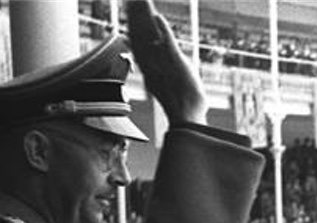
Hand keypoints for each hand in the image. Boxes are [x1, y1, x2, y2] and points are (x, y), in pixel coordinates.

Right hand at [127, 0, 206, 124]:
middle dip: (135, 16)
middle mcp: (152, 66)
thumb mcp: (167, 81)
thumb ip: (163, 66)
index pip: (137, 43)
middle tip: (131, 0)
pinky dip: (161, 29)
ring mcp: (163, 64)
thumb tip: (161, 58)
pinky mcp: (176, 64)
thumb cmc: (182, 103)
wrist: (187, 117)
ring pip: (149, 37)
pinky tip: (157, 16)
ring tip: (140, 1)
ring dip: (144, 18)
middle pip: (139, 36)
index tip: (129, 12)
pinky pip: (166, 44)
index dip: (132, 26)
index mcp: (149, 70)